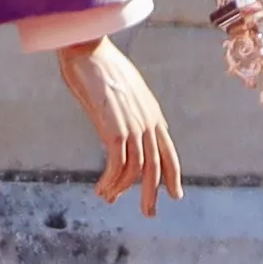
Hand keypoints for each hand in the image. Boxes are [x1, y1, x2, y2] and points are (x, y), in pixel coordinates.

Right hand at [59, 37, 180, 215]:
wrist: (88, 50)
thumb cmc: (99, 65)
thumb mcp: (122, 90)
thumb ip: (128, 109)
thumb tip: (123, 125)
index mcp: (152, 113)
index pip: (168, 151)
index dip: (172, 175)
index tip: (174, 194)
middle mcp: (148, 122)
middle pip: (156, 167)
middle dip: (152, 193)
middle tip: (148, 213)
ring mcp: (134, 126)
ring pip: (136, 170)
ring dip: (122, 190)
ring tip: (108, 199)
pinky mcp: (115, 130)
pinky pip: (117, 166)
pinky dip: (110, 182)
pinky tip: (101, 190)